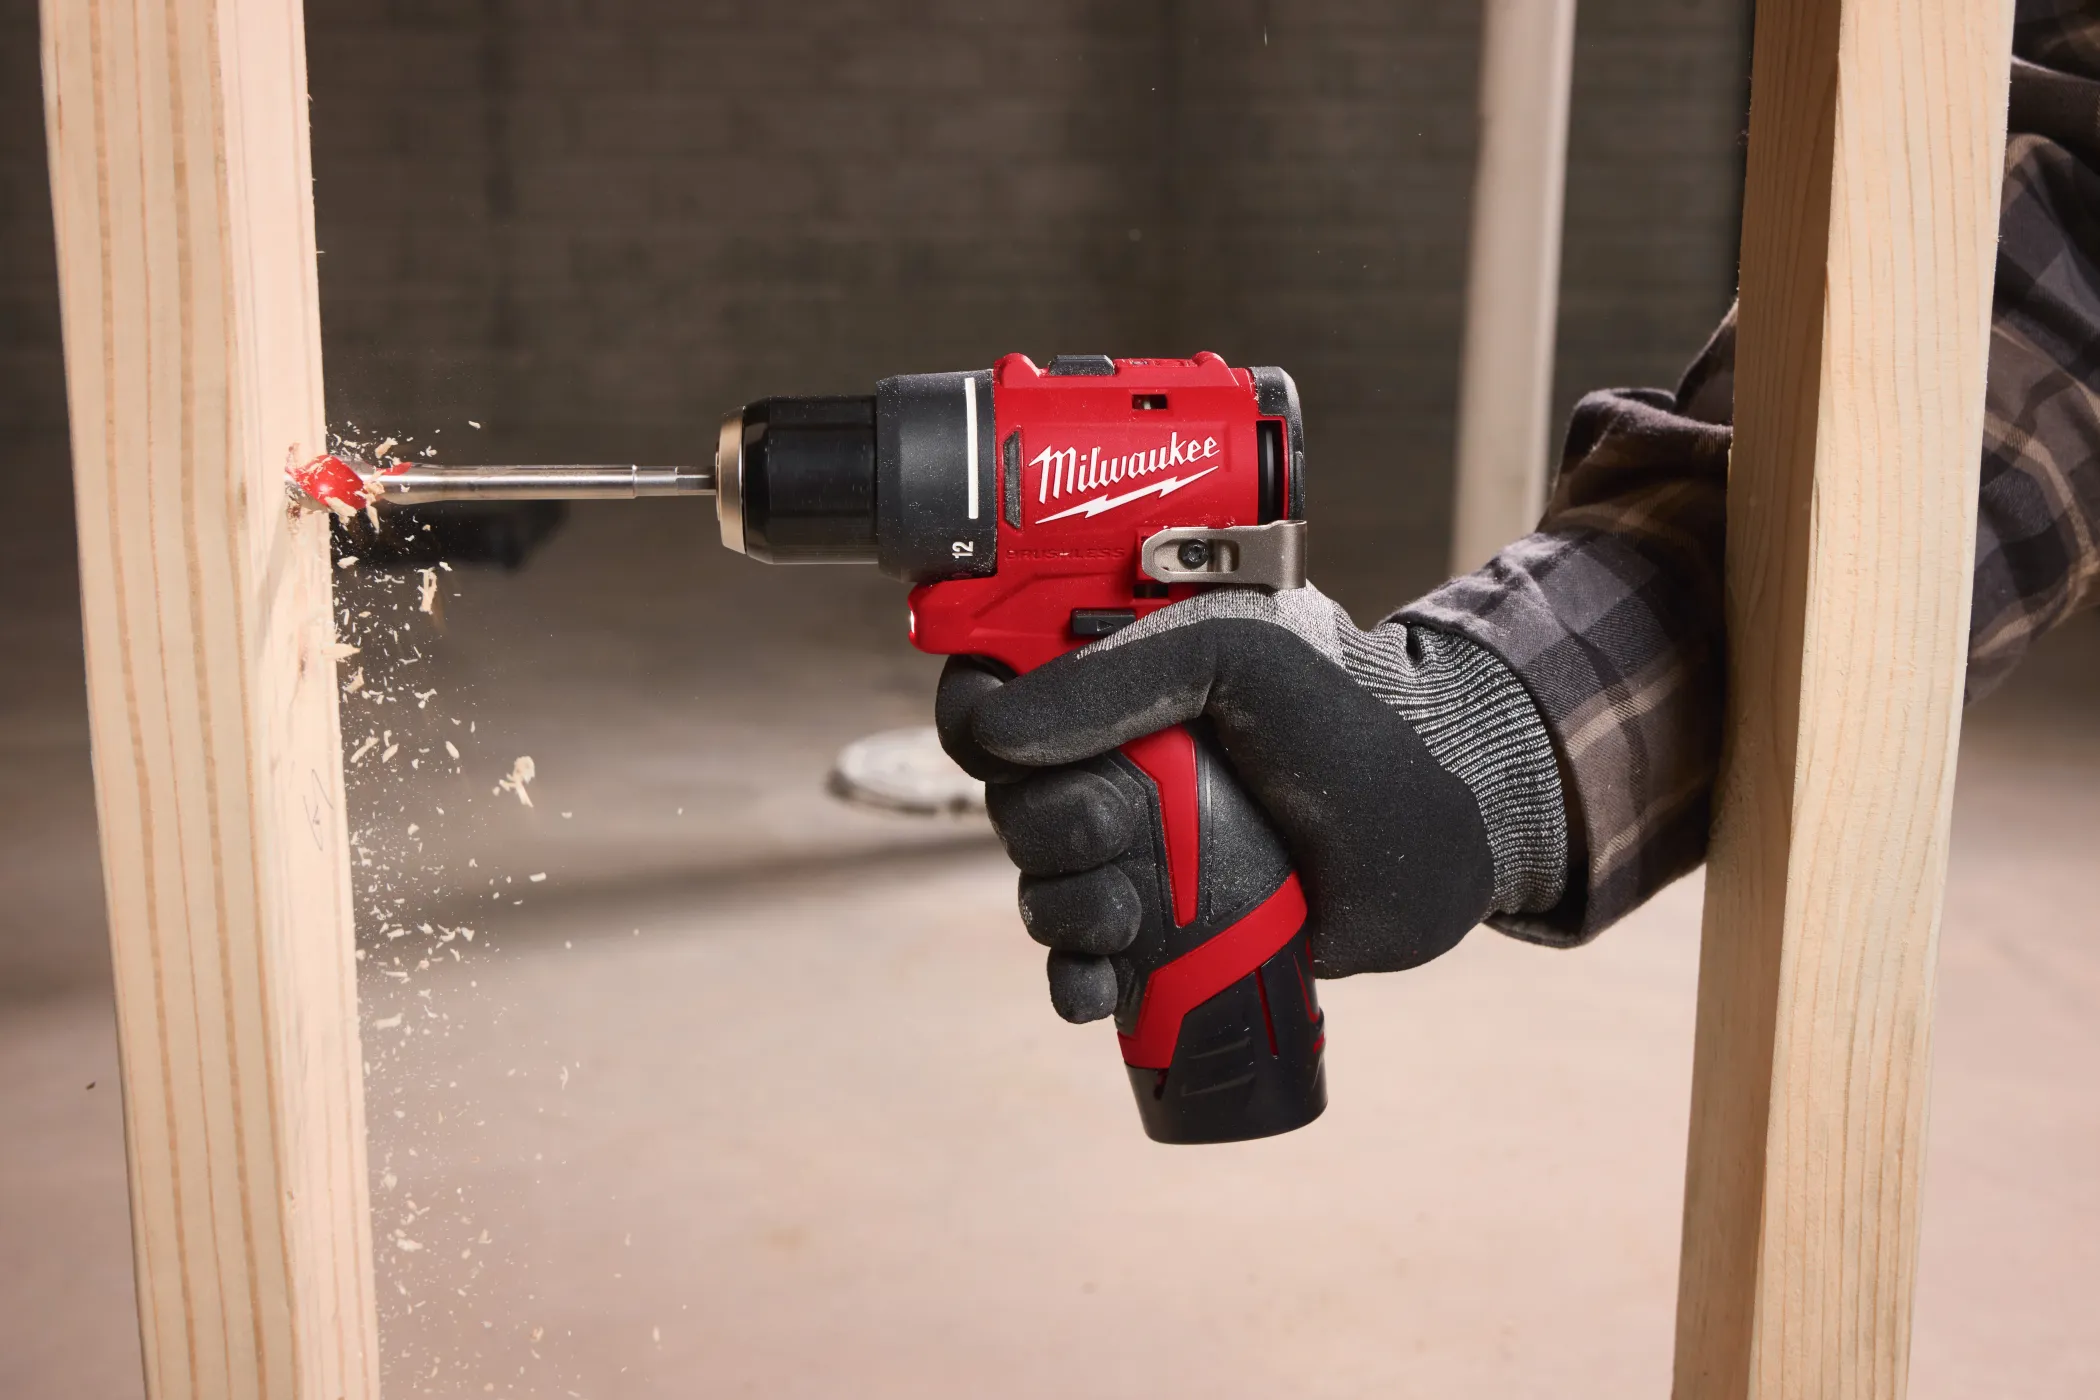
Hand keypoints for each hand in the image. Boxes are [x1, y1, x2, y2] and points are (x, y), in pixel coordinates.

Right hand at [936, 584, 1564, 1021]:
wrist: (1451, 832)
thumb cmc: (1358, 718)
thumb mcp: (1241, 657)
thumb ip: (1117, 675)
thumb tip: (997, 731)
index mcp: (1124, 667)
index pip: (998, 675)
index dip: (975, 711)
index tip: (995, 743)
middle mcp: (1119, 752)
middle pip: (1007, 794)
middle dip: (1043, 827)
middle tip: (1117, 831)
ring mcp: (1142, 841)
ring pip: (1038, 881)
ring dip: (1062, 907)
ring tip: (1129, 913)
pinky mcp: (1169, 923)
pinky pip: (1084, 960)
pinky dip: (1076, 979)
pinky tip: (1101, 988)